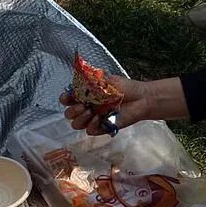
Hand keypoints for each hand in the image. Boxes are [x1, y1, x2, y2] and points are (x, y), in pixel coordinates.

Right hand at [60, 76, 189, 134]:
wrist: (141, 99)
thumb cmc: (125, 88)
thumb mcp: (107, 80)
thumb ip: (92, 79)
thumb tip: (79, 76)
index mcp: (85, 96)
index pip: (68, 99)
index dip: (65, 99)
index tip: (67, 98)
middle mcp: (87, 108)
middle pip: (69, 114)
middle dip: (72, 111)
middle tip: (82, 106)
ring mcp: (93, 119)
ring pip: (76, 124)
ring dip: (80, 119)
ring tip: (91, 113)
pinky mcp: (101, 128)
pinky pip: (89, 131)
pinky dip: (91, 125)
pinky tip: (99, 119)